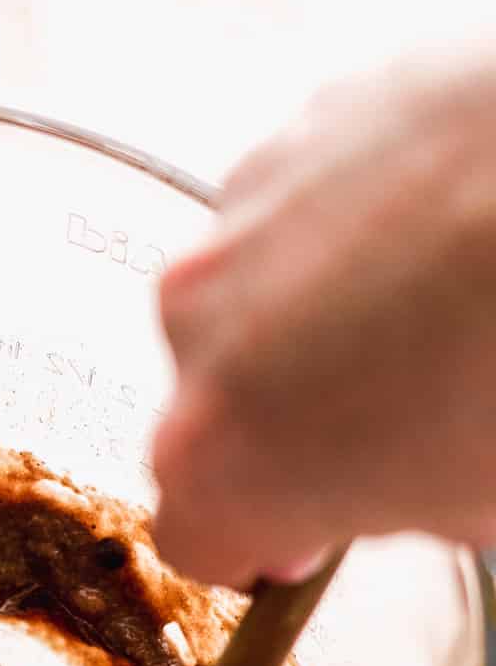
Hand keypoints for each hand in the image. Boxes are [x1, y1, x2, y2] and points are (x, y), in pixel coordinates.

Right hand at [152, 50, 495, 584]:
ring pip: (258, 294)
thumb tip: (403, 484)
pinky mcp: (299, 126)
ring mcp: (238, 219)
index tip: (313, 530)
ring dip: (323, 309)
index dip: (263, 539)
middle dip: (291, 412)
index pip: (197, 537)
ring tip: (441, 297)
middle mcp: (197, 331)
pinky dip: (362, 220)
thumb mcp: (477, 500)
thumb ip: (399, 511)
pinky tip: (452, 221)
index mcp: (221, 458)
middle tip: (405, 407)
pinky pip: (308, 204)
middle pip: (217, 402)